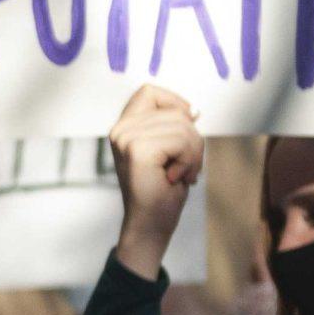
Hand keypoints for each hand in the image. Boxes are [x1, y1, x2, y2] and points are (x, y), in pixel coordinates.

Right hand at [109, 84, 202, 280]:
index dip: (173, 103)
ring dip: (193, 153)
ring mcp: (126, 139)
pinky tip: (176, 178)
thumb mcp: (169, 149)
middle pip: (175, 110)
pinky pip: (181, 141)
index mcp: (124, 126)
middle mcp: (120, 129)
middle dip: (192, 138)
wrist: (151, 224)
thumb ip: (173, 126)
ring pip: (182, 126)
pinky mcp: (137, 151)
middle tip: (184, 165)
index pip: (149, 91)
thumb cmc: (162, 189)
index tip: (185, 125)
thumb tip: (193, 110)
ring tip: (181, 173)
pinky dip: (189, 161)